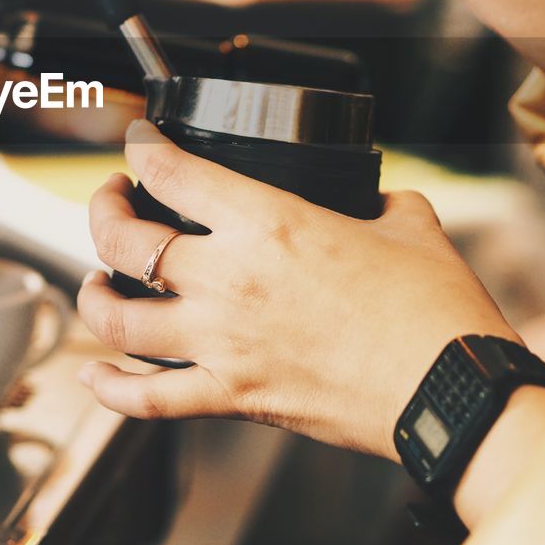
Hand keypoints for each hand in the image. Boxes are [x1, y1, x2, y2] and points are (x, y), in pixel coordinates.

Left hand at [77, 119, 519, 460]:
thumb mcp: (409, 223)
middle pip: (123, 240)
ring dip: (93, 295)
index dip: (141, 149)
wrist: (451, 392)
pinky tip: (94, 375)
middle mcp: (229, 279)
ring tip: (94, 280)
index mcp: (268, 222)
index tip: (138, 144)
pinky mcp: (233, 398)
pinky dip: (110, 389)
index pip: (171, 172)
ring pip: (116, 318)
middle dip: (103, 210)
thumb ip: (378, 203)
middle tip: (113, 202)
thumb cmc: (434, 310)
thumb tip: (374, 203)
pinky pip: (146, 400)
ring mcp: (222, 343)